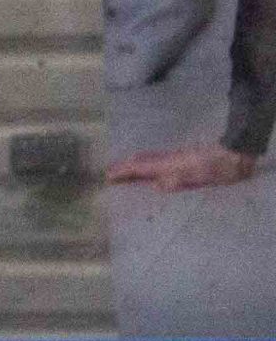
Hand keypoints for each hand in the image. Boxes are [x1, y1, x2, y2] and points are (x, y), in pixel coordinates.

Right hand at [104, 143, 258, 192]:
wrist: (232, 155)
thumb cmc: (213, 170)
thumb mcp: (192, 179)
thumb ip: (171, 182)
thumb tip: (154, 185)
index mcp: (165, 165)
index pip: (137, 167)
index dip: (121, 171)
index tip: (106, 176)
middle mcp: (166, 159)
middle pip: (139, 160)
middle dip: (123, 166)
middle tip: (109, 173)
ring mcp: (173, 157)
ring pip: (147, 159)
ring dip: (133, 164)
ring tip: (123, 170)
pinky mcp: (181, 158)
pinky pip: (155, 160)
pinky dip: (144, 163)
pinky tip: (147, 168)